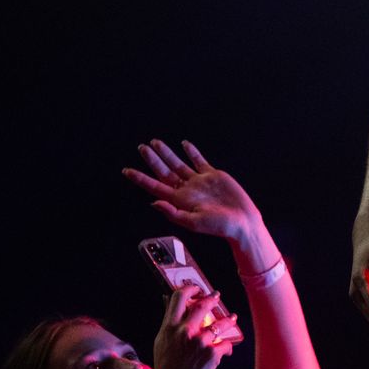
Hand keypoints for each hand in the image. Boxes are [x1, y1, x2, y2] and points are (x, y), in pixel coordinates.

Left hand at [125, 139, 262, 250]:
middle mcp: (186, 189)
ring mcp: (199, 181)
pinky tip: (184, 144)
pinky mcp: (213, 176)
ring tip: (156, 143)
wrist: (242, 222)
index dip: (140, 179)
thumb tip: (153, 203)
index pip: (155, 187)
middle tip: (141, 147)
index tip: (127, 171)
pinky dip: (192, 152)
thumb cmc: (219, 226)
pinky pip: (199, 161)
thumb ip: (173, 213)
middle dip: (152, 160)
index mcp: (179, 201)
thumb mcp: (194, 222)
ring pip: (178, 164)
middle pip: (164, 172)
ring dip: (167, 153)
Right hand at [152, 281, 231, 368]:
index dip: (189, 289)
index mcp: (169, 328)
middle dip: (212, 299)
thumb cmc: (167, 367)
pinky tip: (227, 349)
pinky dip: (227, 347)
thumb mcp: (161, 343)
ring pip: (220, 323)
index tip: (196, 288)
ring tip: (232, 317)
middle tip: (217, 296)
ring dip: (228, 319)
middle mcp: (185, 331)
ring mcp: (200, 341)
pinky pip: (225, 344)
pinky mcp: (212, 353)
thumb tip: (170, 303)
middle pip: (202, 305)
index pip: (178, 298)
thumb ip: (168, 324)